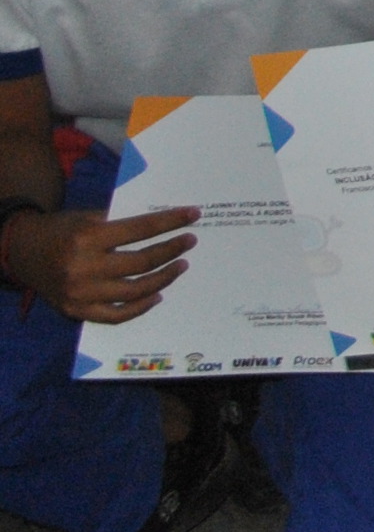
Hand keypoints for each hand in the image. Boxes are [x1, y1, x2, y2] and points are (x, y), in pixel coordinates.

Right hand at [1, 202, 194, 322]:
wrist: (23, 253)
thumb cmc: (61, 230)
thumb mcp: (87, 217)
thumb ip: (120, 223)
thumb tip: (164, 225)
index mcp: (88, 237)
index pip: (140, 229)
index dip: (170, 222)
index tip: (193, 215)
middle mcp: (84, 267)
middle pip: (141, 262)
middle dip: (171, 250)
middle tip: (189, 242)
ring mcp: (80, 293)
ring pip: (135, 290)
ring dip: (163, 278)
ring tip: (180, 266)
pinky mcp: (76, 311)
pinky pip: (116, 315)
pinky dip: (140, 306)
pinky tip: (157, 294)